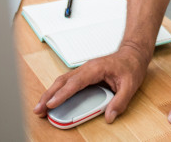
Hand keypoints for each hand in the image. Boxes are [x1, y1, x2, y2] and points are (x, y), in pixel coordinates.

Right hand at [32, 42, 150, 122]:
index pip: (75, 83)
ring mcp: (84, 70)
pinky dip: (57, 91)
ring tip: (40, 107)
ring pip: (62, 81)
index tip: (51, 104)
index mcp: (96, 69)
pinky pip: (67, 82)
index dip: (62, 95)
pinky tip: (52, 99)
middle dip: (48, 95)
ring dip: (50, 93)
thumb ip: (120, 102)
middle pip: (62, 82)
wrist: (132, 54)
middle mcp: (87, 68)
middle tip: (38, 109)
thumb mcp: (130, 85)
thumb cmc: (131, 66)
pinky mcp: (84, 74)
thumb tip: (109, 116)